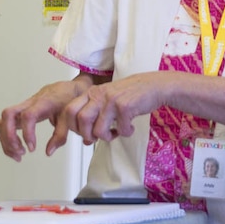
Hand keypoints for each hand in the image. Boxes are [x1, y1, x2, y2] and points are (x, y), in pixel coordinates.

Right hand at [0, 79, 86, 161]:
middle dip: (9, 136)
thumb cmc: (68, 100)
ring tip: (18, 154)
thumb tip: (49, 151)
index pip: (28, 116)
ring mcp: (22, 107)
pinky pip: (6, 124)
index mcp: (43, 103)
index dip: (27, 133)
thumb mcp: (69, 118)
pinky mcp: (20, 112)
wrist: (66, 89)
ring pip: (4, 120)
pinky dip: (7, 138)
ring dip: (6, 139)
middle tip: (20, 151)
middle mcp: (30, 103)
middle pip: (8, 114)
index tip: (31, 147)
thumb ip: (60, 135)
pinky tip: (16, 148)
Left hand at [51, 72, 169, 154]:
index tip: (83, 133)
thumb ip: (95, 111)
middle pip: (81, 120)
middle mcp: (100, 94)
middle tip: (96, 138)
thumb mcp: (108, 96)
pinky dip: (125, 133)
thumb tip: (85, 136)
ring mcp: (112, 100)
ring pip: (98, 129)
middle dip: (87, 135)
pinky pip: (120, 129)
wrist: (155, 85)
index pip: (69, 110)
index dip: (72, 126)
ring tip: (115, 134)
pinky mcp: (126, 107)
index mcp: (93, 92)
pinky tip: (130, 128)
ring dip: (107, 137)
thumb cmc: (132, 93)